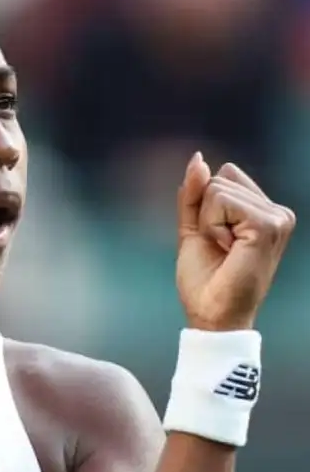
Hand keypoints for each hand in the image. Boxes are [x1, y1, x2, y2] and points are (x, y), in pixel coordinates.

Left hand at [175, 153, 295, 331]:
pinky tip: (227, 249)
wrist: (211, 313)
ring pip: (217, 189)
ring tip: (224, 250)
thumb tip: (198, 158)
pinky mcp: (268, 224)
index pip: (223, 176)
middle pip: (219, 179)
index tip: (214, 239)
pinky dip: (212, 226)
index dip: (204, 207)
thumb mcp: (194, 228)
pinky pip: (221, 201)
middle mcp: (276, 211)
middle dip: (205, 215)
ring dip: (208, 223)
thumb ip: (194, 194)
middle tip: (219, 248)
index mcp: (263, 211)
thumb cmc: (206, 279)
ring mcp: (276, 217)